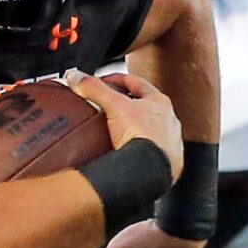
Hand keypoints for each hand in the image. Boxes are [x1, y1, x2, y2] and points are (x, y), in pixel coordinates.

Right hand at [65, 68, 182, 177]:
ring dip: (135, 128)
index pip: (136, 83)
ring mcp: (170, 143)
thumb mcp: (114, 106)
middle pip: (144, 106)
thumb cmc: (140, 136)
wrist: (150, 170)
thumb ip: (95, 89)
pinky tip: (129, 153)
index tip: (102, 82)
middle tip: (110, 106)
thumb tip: (77, 77)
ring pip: (150, 130)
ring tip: (117, 132)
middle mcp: (169, 121)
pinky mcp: (167, 163)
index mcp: (160, 102)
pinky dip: (140, 150)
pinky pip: (151, 152)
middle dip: (127, 105)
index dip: (116, 79)